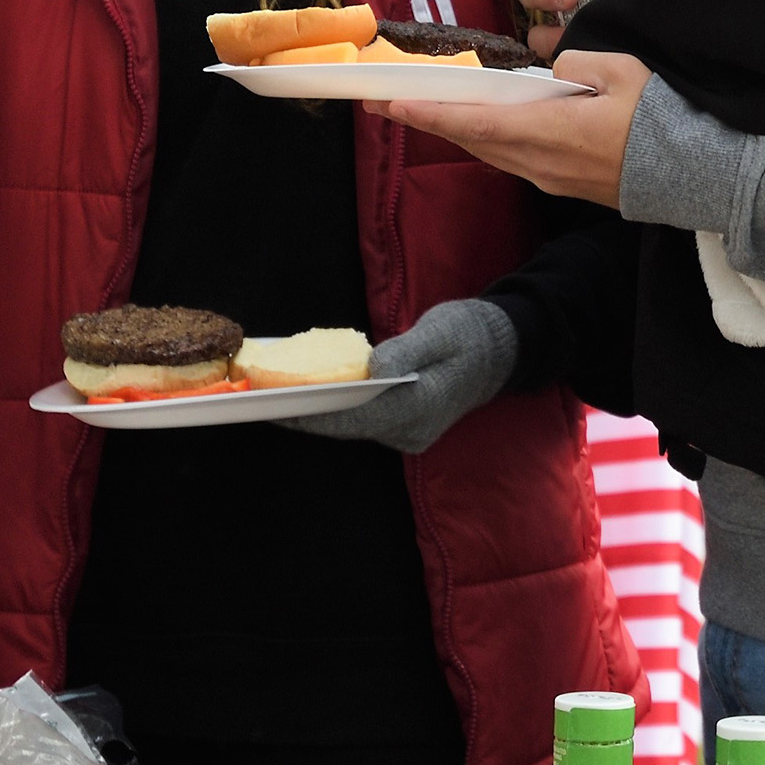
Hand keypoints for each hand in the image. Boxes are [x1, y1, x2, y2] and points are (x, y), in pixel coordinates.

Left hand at [283, 298, 519, 453]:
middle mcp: (412, 432)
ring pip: (353, 426)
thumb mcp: (442, 329)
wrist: (503, 349)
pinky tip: (313, 391)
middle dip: (305, 413)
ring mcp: (409, 434)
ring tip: (277, 392)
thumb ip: (406, 350)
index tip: (274, 405)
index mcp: (420, 409)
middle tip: (261, 397)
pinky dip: (337, 407)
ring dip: (319, 411)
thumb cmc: (471, 332)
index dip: (311, 413)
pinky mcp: (406, 426)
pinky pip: (363, 421)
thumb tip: (372, 368)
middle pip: (347, 427)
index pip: (354, 419)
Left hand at [375, 49, 649, 208]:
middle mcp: (541, 163)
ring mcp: (550, 179)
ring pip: (490, 153)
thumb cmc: (660, 119)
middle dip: (428, 121)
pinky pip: (512, 160)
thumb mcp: (621, 71)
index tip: (392, 103)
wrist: (694, 174)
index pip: (477, 122)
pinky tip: (479, 127)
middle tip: (386, 103)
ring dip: (456, 132)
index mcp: (551, 132)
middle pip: (473, 141)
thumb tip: (553, 75)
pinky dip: (486, 141)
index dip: (431, 114)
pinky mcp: (563, 186)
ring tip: (424, 112)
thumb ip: (577, 65)